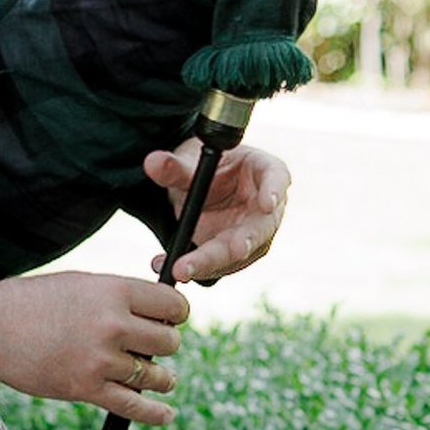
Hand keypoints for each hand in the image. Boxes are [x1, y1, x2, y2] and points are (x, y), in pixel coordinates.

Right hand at [0, 267, 189, 424]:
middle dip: (164, 345)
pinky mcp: (87, 388)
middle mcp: (113, 324)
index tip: (171, 321)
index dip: (176, 314)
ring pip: (155, 375)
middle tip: (153, 347)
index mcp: (114, 291)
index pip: (172, 305)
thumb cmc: (30, 302)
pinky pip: (133, 406)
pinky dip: (154, 413)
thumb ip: (117, 296)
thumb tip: (149, 312)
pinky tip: (165, 414)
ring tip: (161, 379)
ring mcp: (101, 359)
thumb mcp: (80, 284)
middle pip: (168, 342)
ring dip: (161, 379)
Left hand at [146, 139, 289, 286]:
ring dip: (210, 264)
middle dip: (245, 242)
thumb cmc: (206, 168)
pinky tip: (167, 266)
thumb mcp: (190, 161)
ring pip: (237, 255)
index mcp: (265, 171)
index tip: (267, 204)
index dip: (274, 191)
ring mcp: (253, 235)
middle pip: (260, 227)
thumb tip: (152, 163)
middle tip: (235, 250)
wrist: (199, 187)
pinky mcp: (234, 256)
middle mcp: (266, 207)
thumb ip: (174, 167)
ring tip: (182, 268)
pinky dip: (193, 269)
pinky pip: (216, 266)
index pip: (277, 178)